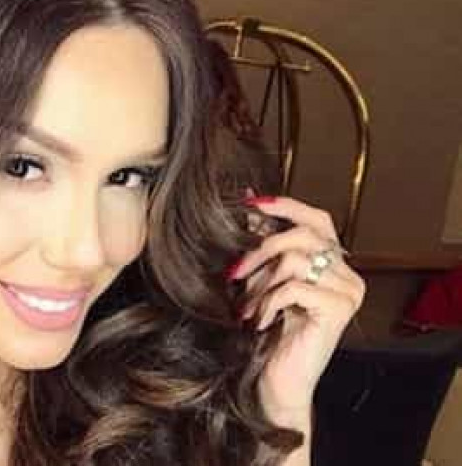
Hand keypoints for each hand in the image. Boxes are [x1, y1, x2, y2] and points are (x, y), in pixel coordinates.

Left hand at [228, 194, 365, 417]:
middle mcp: (347, 274)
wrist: (277, 380)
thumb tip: (250, 203)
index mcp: (333, 263)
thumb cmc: (268, 330)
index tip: (251, 202)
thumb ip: (263, 243)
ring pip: (296, 260)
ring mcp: (347, 291)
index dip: (286, 206)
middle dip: (261, 249)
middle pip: (303, 235)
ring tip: (248, 305)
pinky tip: (261, 321)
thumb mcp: (263, 279)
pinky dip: (269, 302)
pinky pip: (295, 287)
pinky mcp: (339, 310)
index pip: (317, 219)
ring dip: (261, 282)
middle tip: (235, 272)